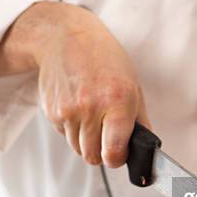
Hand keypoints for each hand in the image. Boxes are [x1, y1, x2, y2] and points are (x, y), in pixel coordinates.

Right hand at [0, 1, 149, 166]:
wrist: (67, 38)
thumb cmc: (105, 59)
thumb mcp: (133, 86)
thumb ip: (140, 121)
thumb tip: (145, 149)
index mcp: (117, 102)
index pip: (113, 153)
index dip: (117, 158)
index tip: (119, 153)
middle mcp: (90, 108)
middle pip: (93, 157)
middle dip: (101, 151)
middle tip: (106, 134)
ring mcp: (68, 111)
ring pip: (77, 148)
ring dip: (86, 140)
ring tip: (91, 115)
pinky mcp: (51, 112)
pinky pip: (64, 135)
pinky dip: (72, 128)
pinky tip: (77, 106)